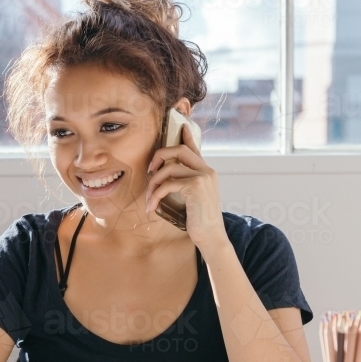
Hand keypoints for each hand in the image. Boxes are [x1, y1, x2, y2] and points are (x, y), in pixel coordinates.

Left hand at [145, 125, 226, 254]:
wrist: (211, 236)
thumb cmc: (199, 219)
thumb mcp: (193, 197)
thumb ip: (185, 183)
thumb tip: (167, 176)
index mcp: (206, 171)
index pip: (194, 148)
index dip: (186, 135)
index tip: (180, 125)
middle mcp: (206, 170)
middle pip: (179, 150)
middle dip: (159, 156)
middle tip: (149, 170)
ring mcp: (202, 177)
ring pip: (169, 168)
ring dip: (153, 183)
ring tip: (149, 198)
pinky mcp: (195, 187)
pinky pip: (167, 184)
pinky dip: (156, 195)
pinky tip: (152, 207)